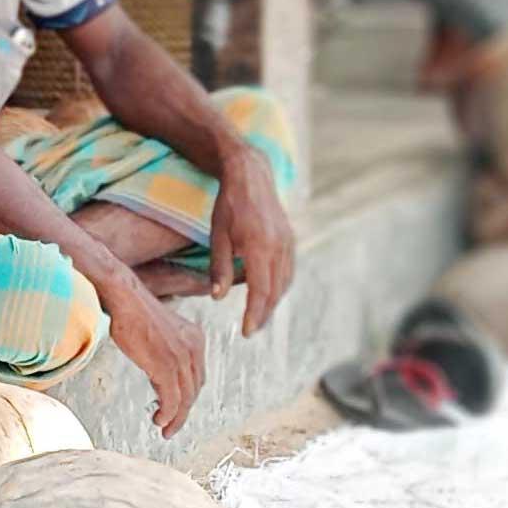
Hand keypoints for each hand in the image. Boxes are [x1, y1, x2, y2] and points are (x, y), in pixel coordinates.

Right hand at [103, 280, 204, 436]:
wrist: (124, 297)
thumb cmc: (133, 311)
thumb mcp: (160, 331)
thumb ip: (166, 349)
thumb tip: (158, 371)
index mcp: (195, 339)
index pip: (197, 376)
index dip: (187, 397)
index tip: (176, 409)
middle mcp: (194, 348)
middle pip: (194, 390)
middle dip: (183, 411)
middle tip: (170, 426)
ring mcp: (182, 357)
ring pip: (186, 398)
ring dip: (175, 418)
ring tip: (164, 428)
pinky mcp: (167, 365)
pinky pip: (172, 399)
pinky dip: (167, 414)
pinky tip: (159, 420)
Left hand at [203, 155, 296, 335]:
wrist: (251, 176)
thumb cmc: (229, 206)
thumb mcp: (217, 236)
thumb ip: (220, 268)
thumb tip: (218, 298)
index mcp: (259, 246)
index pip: (260, 290)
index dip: (254, 314)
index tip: (246, 332)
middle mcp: (278, 246)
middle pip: (275, 290)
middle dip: (264, 313)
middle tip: (251, 330)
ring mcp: (288, 242)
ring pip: (284, 282)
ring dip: (273, 302)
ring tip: (258, 316)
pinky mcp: (290, 240)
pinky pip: (288, 270)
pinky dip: (279, 286)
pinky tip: (269, 293)